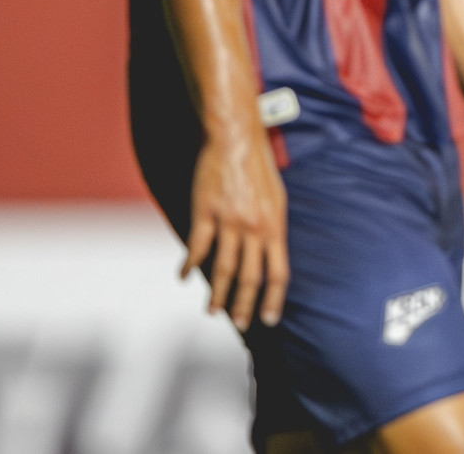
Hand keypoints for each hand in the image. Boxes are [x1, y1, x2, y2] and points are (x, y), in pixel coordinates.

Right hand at [183, 129, 288, 330]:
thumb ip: (272, 229)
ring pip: (223, 267)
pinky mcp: (206, 212)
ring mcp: (230, 221)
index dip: (274, 298)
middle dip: (244, 305)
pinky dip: (189, 265)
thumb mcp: (277, 200)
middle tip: (238, 324)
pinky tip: (184, 277)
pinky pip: (198, 246)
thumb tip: (271, 254)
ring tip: (211, 311)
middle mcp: (255, 228)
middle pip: (249, 277)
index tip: (270, 319)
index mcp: (275, 226)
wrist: (237, 140)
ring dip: (216, 293)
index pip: (278, 272)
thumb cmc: (259, 169)